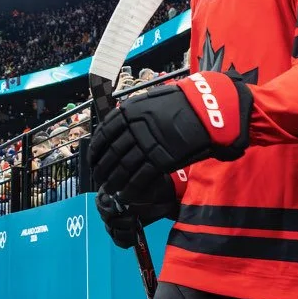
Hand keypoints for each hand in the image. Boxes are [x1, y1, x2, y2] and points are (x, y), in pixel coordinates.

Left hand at [89, 72, 251, 203]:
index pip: (103, 135)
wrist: (205, 111)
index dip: (96, 151)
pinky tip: (125, 197)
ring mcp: (146, 146)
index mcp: (128, 113)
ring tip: (109, 190)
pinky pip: (139, 179)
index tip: (93, 160)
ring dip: (113, 182)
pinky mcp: (160, 160)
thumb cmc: (182, 104)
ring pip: (122, 169)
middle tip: (98, 179)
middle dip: (102, 169)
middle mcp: (133, 129)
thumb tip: (123, 126)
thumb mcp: (152, 102)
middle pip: (111, 154)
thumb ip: (135, 115)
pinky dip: (130, 190)